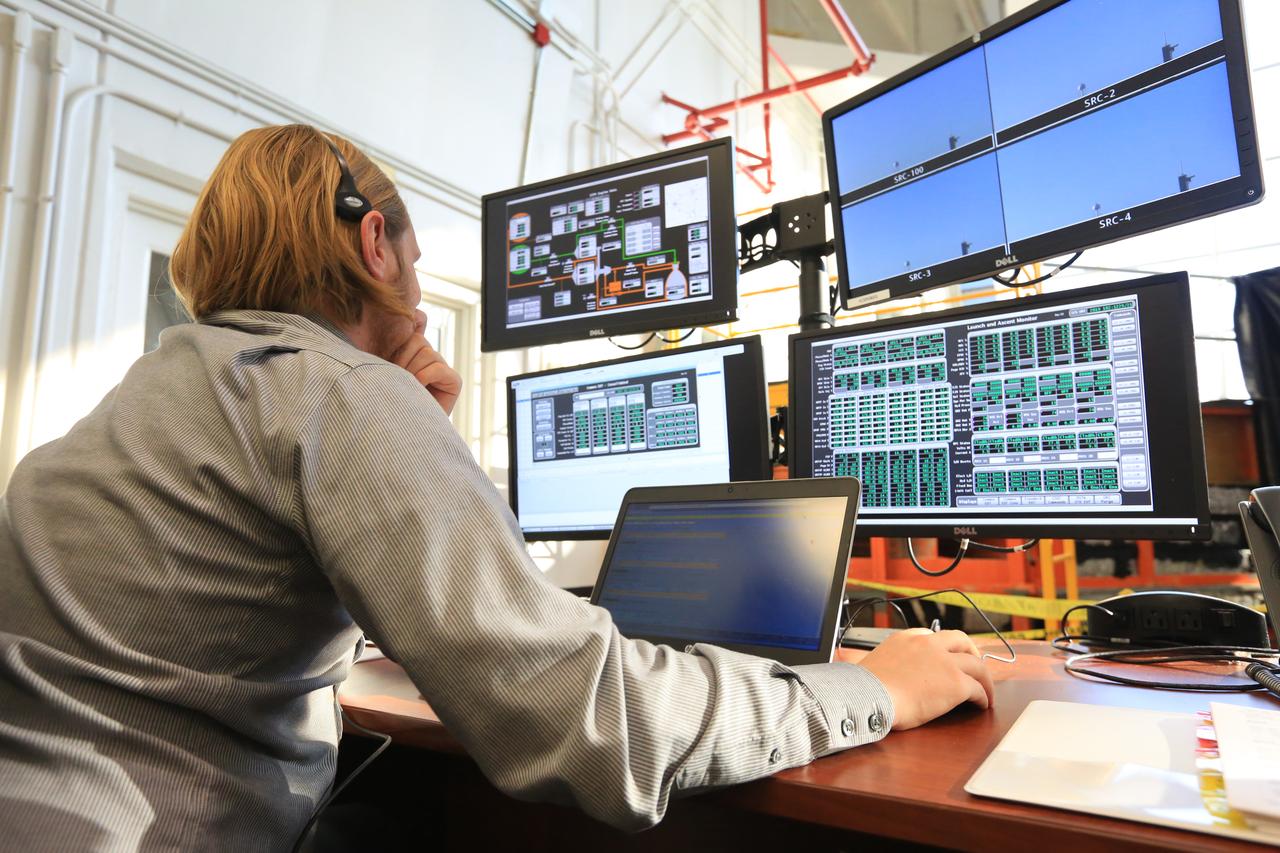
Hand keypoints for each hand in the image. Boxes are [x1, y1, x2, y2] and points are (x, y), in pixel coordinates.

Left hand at [389, 312, 461, 414]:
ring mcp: (442, 368)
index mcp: (412, 352)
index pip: (411, 333)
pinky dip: (425, 377)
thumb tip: (412, 316)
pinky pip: (438, 368)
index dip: (399, 348)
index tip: (390, 364)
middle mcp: (429, 358)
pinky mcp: (453, 381)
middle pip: (417, 341)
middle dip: (403, 360)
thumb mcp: (384, 369)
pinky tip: (419, 389)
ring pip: (427, 353)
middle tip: (397, 378)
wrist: (398, 431)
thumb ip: (393, 345)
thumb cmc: (388, 401)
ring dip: (412, 371)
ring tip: (407, 386)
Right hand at [858, 628, 994, 729]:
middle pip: (961, 640)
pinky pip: (978, 689)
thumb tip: (888, 677)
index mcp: (906, 638)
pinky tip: (981, 705)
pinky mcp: (956, 682)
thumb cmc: (865, 689)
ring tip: (985, 691)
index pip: (931, 635)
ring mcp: (945, 662)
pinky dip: (983, 697)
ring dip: (984, 678)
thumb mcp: (876, 664)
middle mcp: (928, 644)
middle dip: (972, 652)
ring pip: (976, 664)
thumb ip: (889, 664)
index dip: (943, 648)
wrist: (868, 696)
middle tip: (975, 665)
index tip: (946, 658)